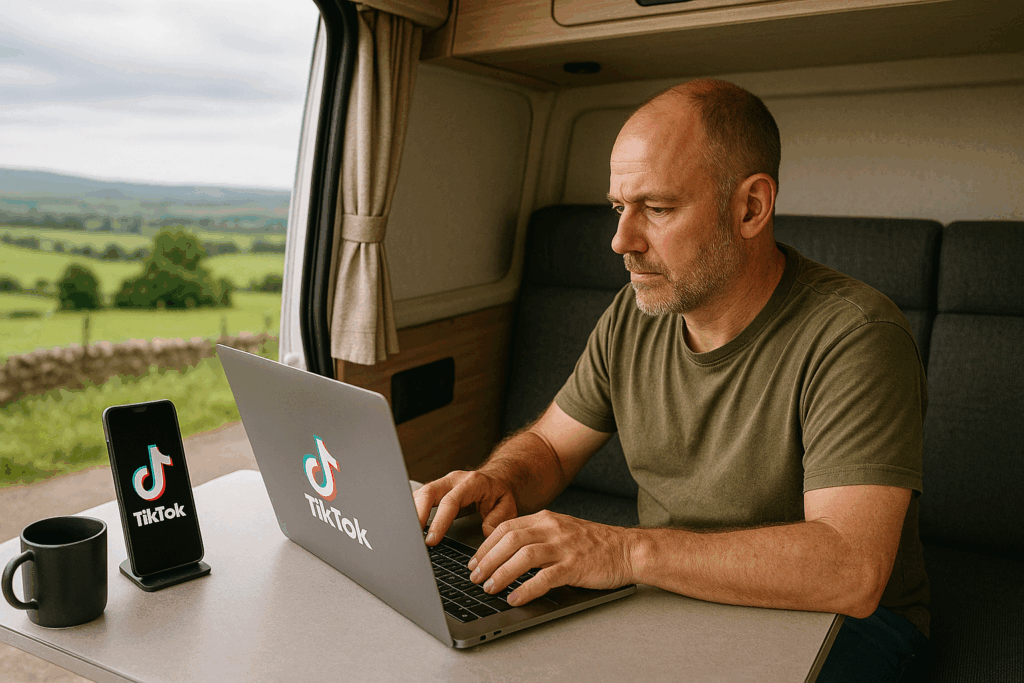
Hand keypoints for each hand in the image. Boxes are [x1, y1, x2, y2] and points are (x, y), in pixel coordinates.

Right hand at [413, 470, 517, 544]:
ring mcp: (443, 483)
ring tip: (407, 533)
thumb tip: (486, 532)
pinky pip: (419, 497)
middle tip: (412, 536)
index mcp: (472, 483)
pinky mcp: (435, 489)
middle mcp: (454, 480)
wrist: (495, 479)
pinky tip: (408, 525)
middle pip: (429, 492)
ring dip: (411, 512)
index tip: (432, 539)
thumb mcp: (507, 505)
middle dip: (417, 514)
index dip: (439, 521)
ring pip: (420, 493)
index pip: (451, 501)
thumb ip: (498, 518)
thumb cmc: (498, 493)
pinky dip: (412, 510)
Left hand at [466, 510, 634, 605]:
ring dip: (501, 573)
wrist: (627, 549)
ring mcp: (564, 547)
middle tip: (475, 577)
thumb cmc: (594, 544)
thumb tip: (505, 552)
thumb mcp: (561, 530)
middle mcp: (552, 528)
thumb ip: (536, 536)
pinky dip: (526, 589)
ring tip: (489, 588)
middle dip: (487, 560)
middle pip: (510, 540)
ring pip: (523, 556)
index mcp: (546, 518)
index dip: (486, 546)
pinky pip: (545, 578)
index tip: (474, 561)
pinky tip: (515, 598)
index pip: (506, 528)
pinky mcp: (576, 566)